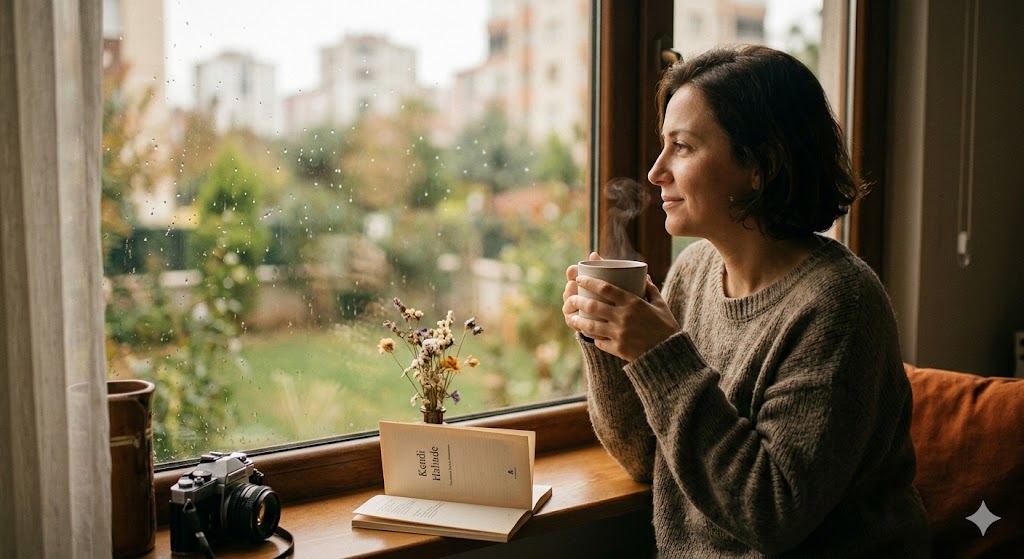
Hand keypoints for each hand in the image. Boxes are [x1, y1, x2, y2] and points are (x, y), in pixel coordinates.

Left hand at [564, 254, 679, 361]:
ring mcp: (619, 334)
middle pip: (593, 306)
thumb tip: (645, 275)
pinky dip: (594, 337)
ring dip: (578, 320)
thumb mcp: (661, 305)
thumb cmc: (666, 327)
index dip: (590, 282)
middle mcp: (624, 317)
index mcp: (634, 303)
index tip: (579, 278)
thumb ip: (651, 289)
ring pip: (591, 326)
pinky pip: (599, 342)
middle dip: (578, 300)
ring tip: (572, 316)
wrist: (669, 354)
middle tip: (571, 297)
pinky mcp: (618, 349)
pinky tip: (589, 334)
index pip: (606, 288)